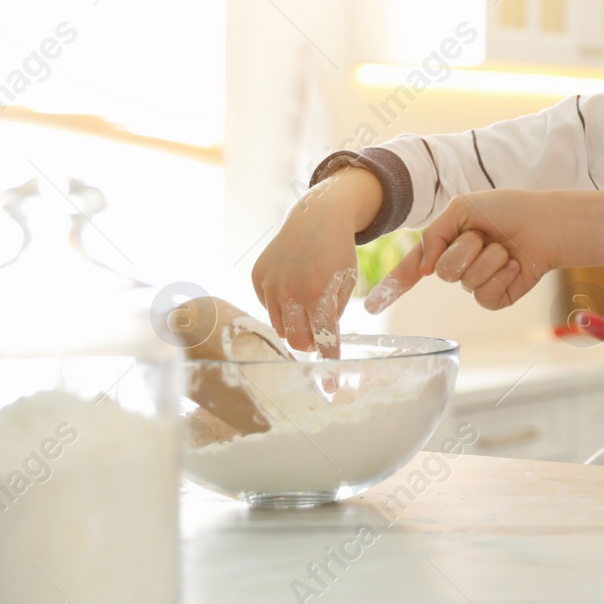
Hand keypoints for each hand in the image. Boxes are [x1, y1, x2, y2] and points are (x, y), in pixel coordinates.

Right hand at [251, 168, 378, 359]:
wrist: (316, 217)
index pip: (323, 339)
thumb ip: (334, 313)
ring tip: (307, 304)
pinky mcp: (257, 278)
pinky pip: (267, 307)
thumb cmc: (337, 252)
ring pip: (279, 326)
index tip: (332, 386)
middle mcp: (289, 291)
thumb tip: (323, 343)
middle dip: (308, 343)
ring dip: (294, 324)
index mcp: (318, 293)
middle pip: (295, 340)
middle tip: (318, 335)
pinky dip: (281, 306)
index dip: (328, 363)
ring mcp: (269, 285)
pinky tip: (292, 286)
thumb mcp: (346, 282)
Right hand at [381, 190, 555, 311]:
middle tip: (485, 235)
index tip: (373, 306)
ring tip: (504, 247)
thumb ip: (434, 233)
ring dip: (489, 258)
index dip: (393, 286)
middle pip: (442, 271)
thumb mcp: (462, 209)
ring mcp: (477, 283)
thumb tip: (423, 270)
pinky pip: (484, 296)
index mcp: (446, 244)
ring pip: (466, 282)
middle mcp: (458, 266)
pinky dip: (501, 276)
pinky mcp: (497, 297)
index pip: (413, 267)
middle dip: (466, 248)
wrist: (544, 222)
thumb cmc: (507, 210)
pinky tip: (515, 265)